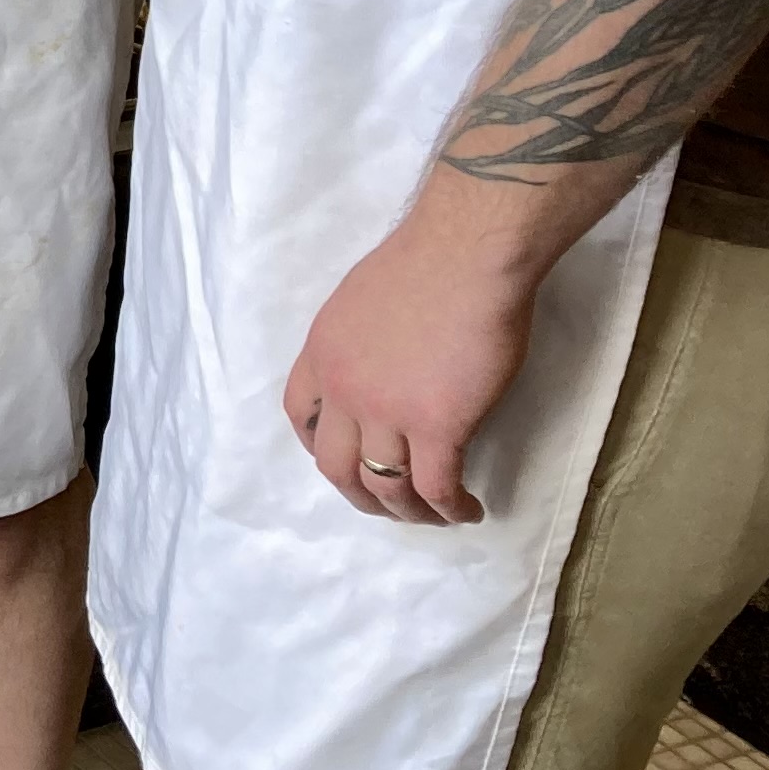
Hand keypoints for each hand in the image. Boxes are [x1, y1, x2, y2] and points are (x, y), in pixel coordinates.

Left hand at [279, 221, 535, 524]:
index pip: (301, 416)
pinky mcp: (437, 426)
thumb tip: (380, 367)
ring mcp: (387, 411)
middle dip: (360, 496)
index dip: (319, 447)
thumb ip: (359, 342)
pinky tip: (467, 510)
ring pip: (385, 486)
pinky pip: (436, 487)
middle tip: (390, 506)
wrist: (464, 253)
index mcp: (322, 353)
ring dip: (409, 512)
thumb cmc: (427, 264)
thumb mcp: (360, 301)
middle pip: (335, 466)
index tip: (345, 460)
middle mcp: (344, 389)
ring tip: (435, 515)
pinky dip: (450, 508)